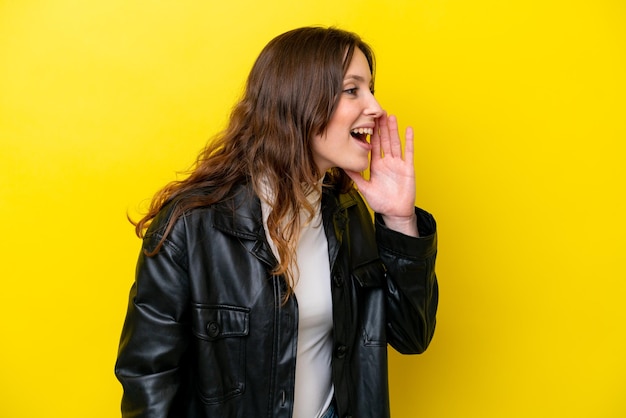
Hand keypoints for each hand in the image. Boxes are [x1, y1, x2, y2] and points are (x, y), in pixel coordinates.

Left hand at [345, 113, 418, 236]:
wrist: (395, 213)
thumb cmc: (381, 202)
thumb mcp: (364, 188)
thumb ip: (355, 177)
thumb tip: (342, 167)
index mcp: (376, 165)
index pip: (373, 146)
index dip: (370, 134)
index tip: (367, 121)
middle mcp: (387, 162)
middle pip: (384, 140)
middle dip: (381, 127)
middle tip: (378, 111)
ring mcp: (398, 164)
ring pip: (395, 143)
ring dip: (393, 130)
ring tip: (390, 116)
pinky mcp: (408, 168)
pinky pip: (408, 152)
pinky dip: (409, 141)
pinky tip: (408, 129)